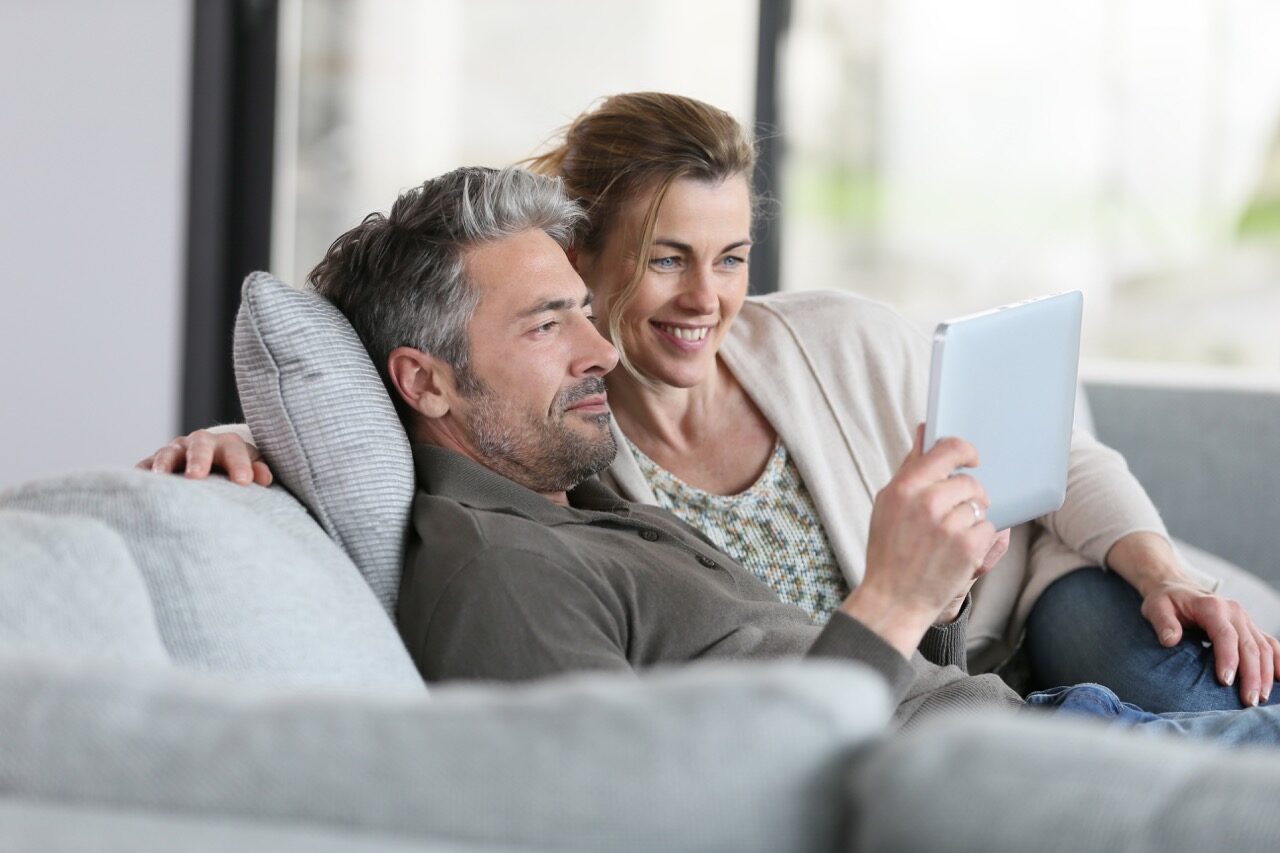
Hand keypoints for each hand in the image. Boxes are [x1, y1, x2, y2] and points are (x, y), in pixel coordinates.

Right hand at [136, 430, 271, 486]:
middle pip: (199, 447)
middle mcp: (198, 444)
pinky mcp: (154, 463)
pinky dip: (141, 474)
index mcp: (226, 444)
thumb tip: (264, 478)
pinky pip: (145, 467)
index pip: (234, 450)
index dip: (239, 464)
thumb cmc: (233, 470)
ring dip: (164, 464)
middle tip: (196, 477)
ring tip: (161, 479)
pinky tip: (136, 485)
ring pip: (168, 453)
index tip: (243, 482)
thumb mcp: (248, 468)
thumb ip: (257, 471)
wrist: (209, 462)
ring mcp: (174, 451)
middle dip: (198, 460)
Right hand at [842, 424, 1001, 655]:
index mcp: (905, 488)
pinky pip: (989, 528)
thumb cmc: (889, 550)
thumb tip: (924, 432)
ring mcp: (948, 525)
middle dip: (969, 496)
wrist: (893, 599)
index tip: (972, 458)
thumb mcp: (888, 504)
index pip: (947, 450)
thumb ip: (911, 468)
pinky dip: (979, 539)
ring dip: (972, 520)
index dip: (965, 451)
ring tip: (950, 538)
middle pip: (968, 482)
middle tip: (955, 514)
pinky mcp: (967, 546)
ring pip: (979, 506)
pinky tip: (959, 551)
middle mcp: (927, 503)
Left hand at [1141, 581, 1279, 706]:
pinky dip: (1278, 661)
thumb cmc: (1165, 601)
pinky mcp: (1250, 627)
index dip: (1228, 659)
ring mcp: (1245, 619)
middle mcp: (1234, 611)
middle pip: (1249, 645)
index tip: (1225, 682)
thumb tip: (1170, 640)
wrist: (1177, 587)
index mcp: (1212, 606)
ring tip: (1260, 698)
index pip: (1225, 635)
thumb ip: (1163, 623)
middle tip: (1248, 701)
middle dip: (1252, 675)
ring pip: (1264, 648)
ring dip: (1266, 674)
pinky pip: (1270, 644)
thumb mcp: (1155, 608)